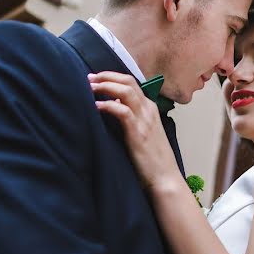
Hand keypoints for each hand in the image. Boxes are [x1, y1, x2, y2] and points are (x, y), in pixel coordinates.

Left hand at [88, 71, 180, 191]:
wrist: (165, 178)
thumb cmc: (152, 159)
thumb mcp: (143, 133)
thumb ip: (131, 118)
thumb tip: (112, 105)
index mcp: (150, 108)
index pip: (131, 83)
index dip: (112, 77)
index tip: (95, 78)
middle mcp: (149, 110)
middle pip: (128, 82)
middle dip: (106, 76)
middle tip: (89, 78)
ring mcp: (145, 120)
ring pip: (125, 91)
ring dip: (106, 86)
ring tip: (90, 88)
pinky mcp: (138, 132)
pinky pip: (122, 111)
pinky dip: (107, 106)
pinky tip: (96, 106)